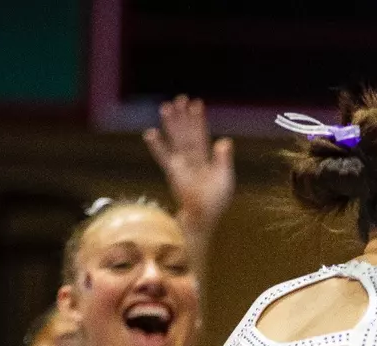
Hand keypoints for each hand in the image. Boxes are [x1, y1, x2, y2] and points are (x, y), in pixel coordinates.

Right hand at [144, 96, 234, 233]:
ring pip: (175, 140)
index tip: (196, 103)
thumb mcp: (224, 178)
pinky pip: (163, 157)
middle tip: (179, 98)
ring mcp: (181, 164)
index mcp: (207, 158)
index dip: (199, 120)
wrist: (203, 217)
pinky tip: (150, 132)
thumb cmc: (215, 200)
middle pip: (186, 133)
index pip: (201, 134)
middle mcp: (192, 158)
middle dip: (183, 116)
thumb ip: (223, 160)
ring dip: (171, 124)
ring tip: (165, 107)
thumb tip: (225, 141)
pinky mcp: (173, 173)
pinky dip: (157, 146)